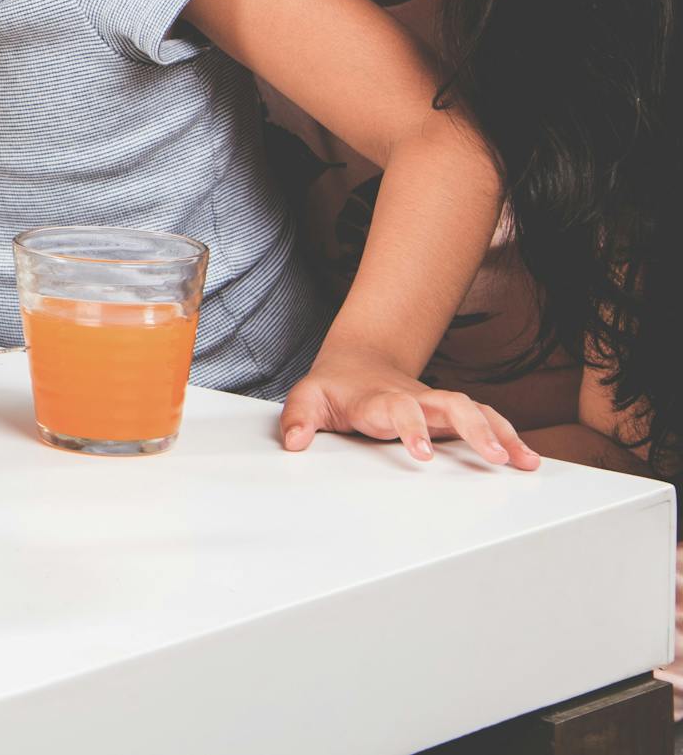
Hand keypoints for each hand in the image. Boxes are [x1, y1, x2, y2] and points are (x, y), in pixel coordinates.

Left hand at [280, 352, 541, 468]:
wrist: (358, 362)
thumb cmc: (334, 387)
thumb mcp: (307, 399)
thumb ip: (298, 419)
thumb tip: (295, 442)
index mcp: (379, 399)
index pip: (398, 410)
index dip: (412, 427)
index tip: (423, 452)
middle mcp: (415, 399)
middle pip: (451, 405)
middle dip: (474, 429)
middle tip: (494, 457)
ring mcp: (435, 405)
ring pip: (475, 411)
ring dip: (502, 434)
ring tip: (526, 462)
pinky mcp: (449, 414)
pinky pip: (485, 421)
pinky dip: (508, 437)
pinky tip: (529, 459)